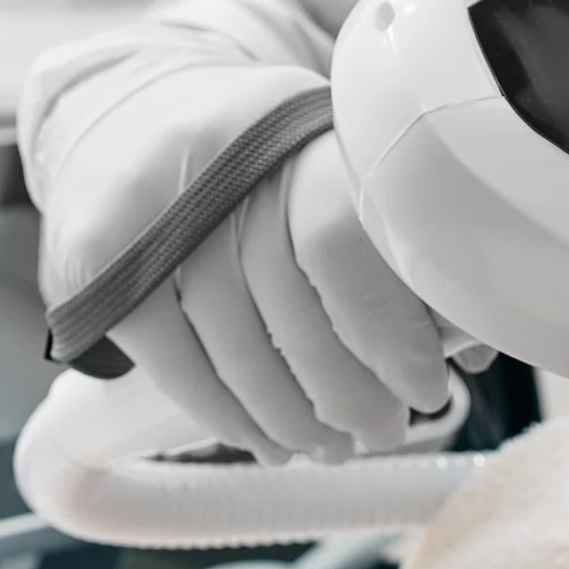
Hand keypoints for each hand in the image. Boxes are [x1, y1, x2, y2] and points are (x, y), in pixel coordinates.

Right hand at [35, 66, 450, 462]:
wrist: (121, 121)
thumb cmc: (252, 165)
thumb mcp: (324, 168)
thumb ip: (392, 243)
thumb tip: (468, 346)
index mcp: (293, 127)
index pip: (345, 236)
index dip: (390, 328)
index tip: (427, 387)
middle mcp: (218, 160)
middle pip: (292, 303)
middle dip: (349, 391)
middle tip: (384, 432)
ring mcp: (151, 210)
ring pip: (235, 346)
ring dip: (292, 416)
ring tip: (331, 446)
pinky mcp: (100, 262)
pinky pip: (176, 364)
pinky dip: (226, 415)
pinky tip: (266, 439)